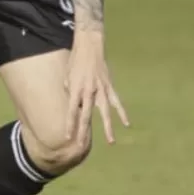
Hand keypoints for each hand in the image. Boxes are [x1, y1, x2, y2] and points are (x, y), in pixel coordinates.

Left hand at [65, 32, 129, 146]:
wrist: (89, 48)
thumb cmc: (75, 62)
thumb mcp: (67, 76)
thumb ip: (69, 91)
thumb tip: (73, 103)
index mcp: (76, 90)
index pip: (72, 112)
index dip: (69, 125)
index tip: (67, 138)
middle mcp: (89, 92)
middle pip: (86, 116)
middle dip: (84, 132)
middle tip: (82, 146)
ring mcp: (101, 90)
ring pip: (105, 113)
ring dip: (107, 128)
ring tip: (111, 142)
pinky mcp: (109, 87)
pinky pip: (116, 102)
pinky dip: (122, 113)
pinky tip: (126, 124)